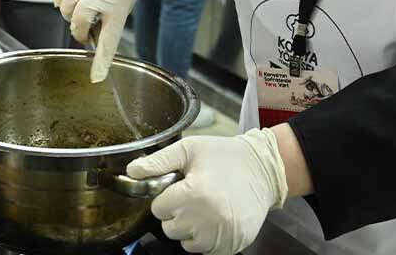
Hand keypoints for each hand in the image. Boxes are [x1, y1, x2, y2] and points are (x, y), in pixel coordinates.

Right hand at [52, 0, 138, 81]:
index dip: (102, 60)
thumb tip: (91, 46)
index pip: (110, 38)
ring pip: (65, 9)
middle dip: (79, 27)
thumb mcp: (121, 8)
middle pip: (79, 21)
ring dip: (70, 11)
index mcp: (119, 5)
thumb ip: (106, 27)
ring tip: (82, 3)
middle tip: (86, 25)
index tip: (96, 77)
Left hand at [128, 129, 288, 254]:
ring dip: (191, 228)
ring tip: (206, 207)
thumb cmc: (226, 157)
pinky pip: (206, 251)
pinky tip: (216, 219)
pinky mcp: (233, 245)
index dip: (167, 197)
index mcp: (194, 194)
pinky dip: (207, 238)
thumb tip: (132, 171)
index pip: (159, 209)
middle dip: (177, 213)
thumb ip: (158, 162)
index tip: (181, 188)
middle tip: (194, 196)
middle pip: (170, 228)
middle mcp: (207, 219)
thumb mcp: (190, 149)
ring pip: (186, 242)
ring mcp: (222, 235)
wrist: (263, 170)